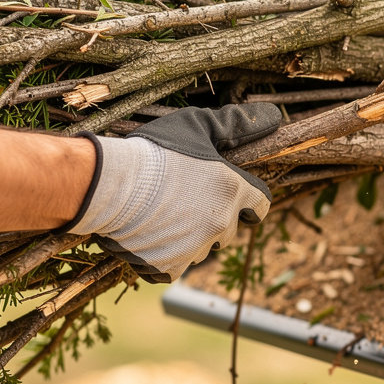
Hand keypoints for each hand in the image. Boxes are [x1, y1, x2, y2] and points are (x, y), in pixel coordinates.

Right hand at [63, 103, 281, 281]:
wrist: (110, 184)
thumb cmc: (154, 151)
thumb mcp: (197, 124)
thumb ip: (237, 123)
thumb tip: (273, 116)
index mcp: (232, 190)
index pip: (260, 205)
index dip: (249, 202)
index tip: (237, 200)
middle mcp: (220, 223)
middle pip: (228, 231)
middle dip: (213, 220)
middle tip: (185, 203)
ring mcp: (195, 248)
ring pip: (200, 249)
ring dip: (188, 239)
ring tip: (161, 217)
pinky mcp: (169, 267)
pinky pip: (173, 267)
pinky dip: (162, 256)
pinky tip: (147, 236)